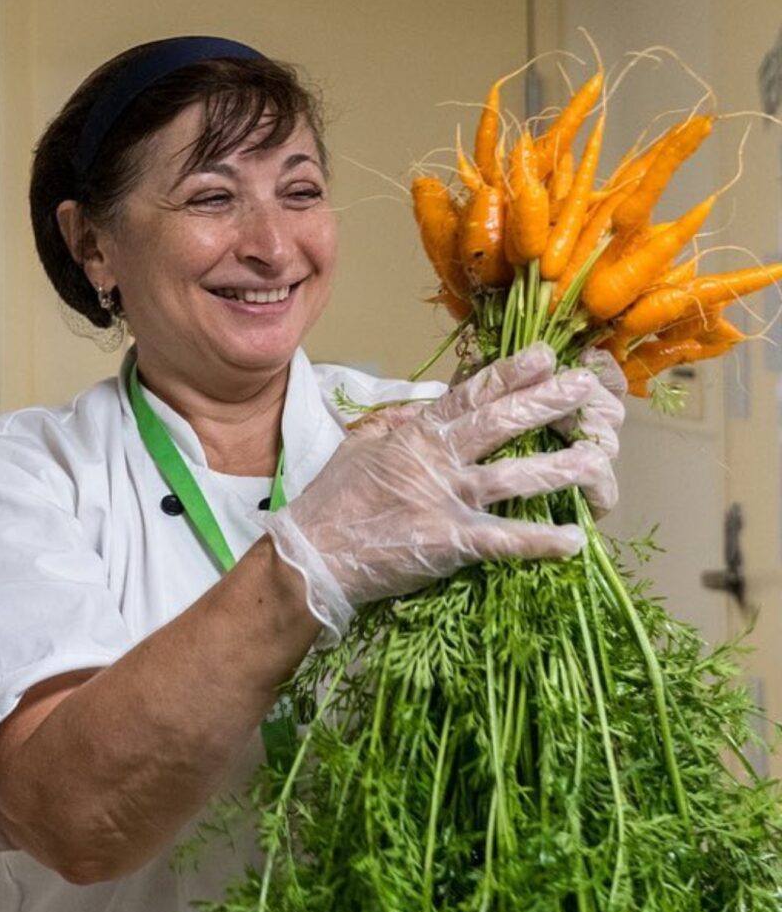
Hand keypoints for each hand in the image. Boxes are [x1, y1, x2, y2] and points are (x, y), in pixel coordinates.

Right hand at [262, 344, 616, 637]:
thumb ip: (397, 423)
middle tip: (585, 389)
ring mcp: (445, 501)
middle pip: (501, 424)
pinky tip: (576, 539)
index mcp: (415, 434)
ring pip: (515, 478)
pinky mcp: (450, 542)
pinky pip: (506, 539)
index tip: (545, 356)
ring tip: (598, 457)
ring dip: (561, 468)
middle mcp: (436, 460)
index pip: (470, 395)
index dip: (511, 374)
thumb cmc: (332, 501)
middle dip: (547, 403)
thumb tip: (425, 405)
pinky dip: (542, 540)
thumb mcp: (360, 447)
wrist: (313, 554)